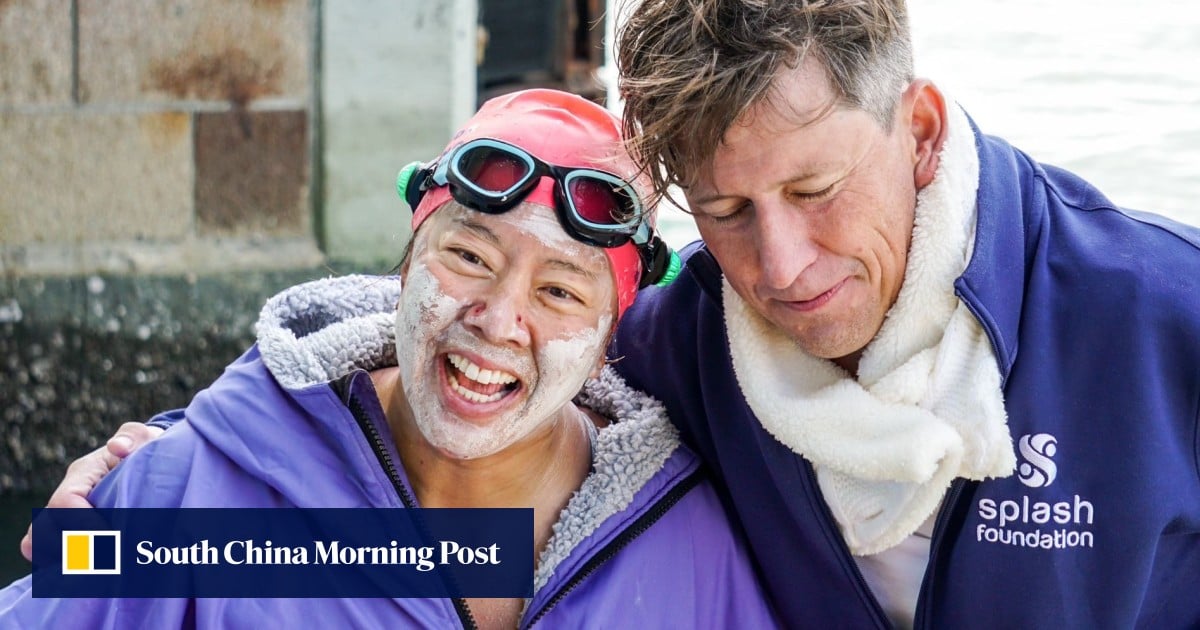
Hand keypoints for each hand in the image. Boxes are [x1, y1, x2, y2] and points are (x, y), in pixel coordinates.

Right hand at [20, 422, 164, 560]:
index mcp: (80, 474)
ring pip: (42, 548)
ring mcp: (65, 518)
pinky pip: (56, 558)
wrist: (146, 458)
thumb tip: (118, 447)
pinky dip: (73, 567)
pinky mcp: (72, 534)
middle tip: (108, 556)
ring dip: (69, 560)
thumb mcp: (144, 439)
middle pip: (40, 532)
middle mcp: (66, 498)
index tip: (114, 537)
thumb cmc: (146, 448)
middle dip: (71, 548)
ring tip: (104, 564)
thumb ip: (133, 438)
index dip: (83, 525)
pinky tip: (103, 570)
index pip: (64, 504)